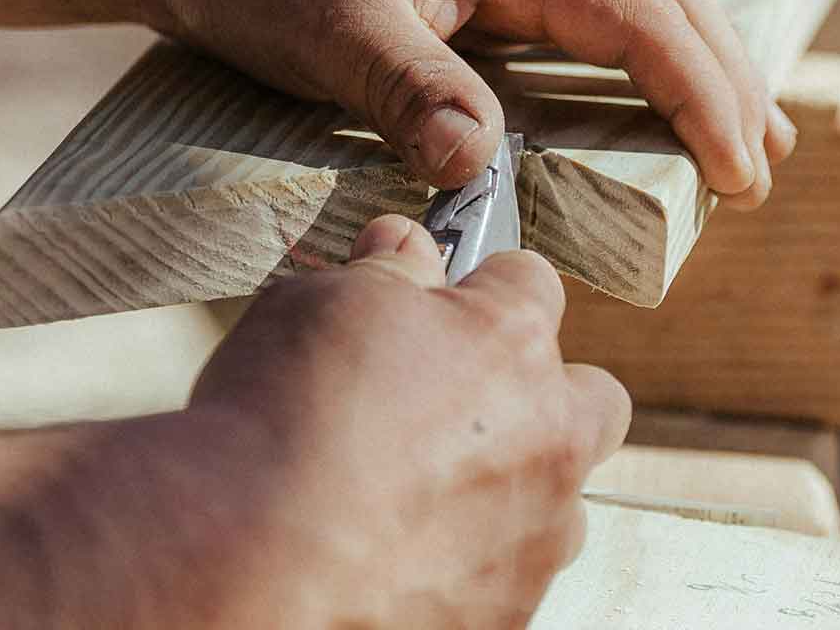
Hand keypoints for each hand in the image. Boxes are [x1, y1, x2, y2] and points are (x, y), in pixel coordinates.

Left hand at [135, 0, 796, 206]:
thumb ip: (410, 92)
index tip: (740, 173)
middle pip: (666, 1)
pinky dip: (639, 69)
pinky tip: (649, 114)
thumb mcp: (326, 33)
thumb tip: (483, 168)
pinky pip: (587, 25)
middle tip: (765, 175)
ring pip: (636, 6)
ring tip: (748, 146)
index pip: (642, 16)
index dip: (702, 96)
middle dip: (728, 84)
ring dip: (698, 72)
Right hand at [182, 215, 631, 627]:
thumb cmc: (277, 423)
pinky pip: (507, 575)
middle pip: (591, 400)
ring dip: (507, 490)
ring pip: (556, 502)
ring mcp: (536, 537)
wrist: (247, 561)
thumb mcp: (318, 305)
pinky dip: (466, 563)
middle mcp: (548, 439)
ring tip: (413, 496)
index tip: (443, 303)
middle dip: (542, 394)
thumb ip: (384, 272)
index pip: (531, 283)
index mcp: (512, 344)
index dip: (481, 288)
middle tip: (455, 404)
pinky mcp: (506, 614)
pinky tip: (394, 554)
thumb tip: (405, 246)